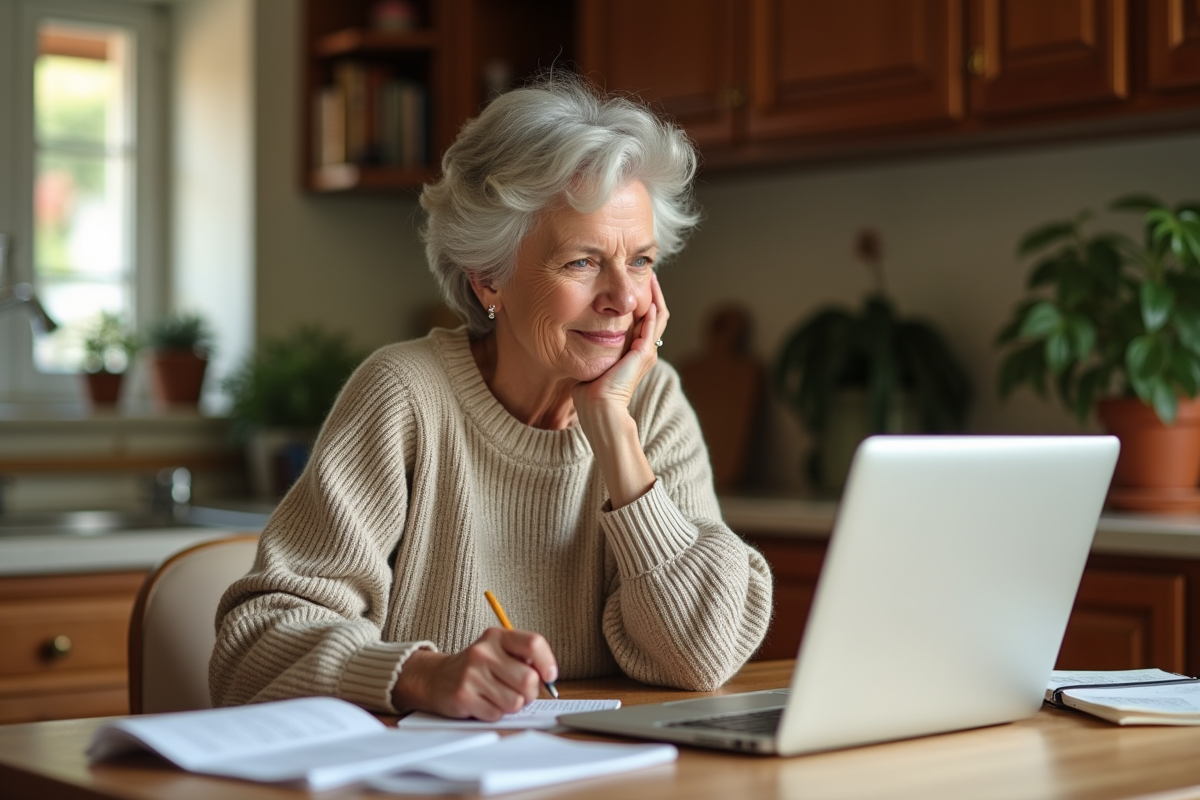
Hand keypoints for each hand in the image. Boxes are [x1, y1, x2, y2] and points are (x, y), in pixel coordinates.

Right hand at [391, 627, 557, 719]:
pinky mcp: (463, 696)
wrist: (436, 677)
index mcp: (497, 636)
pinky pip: (496, 714)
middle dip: (530, 693)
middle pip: (528, 679)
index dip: (547, 662)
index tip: (549, 676)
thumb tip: (548, 677)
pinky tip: (483, 703)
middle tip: (521, 693)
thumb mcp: (498, 651)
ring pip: (515, 702)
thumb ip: (523, 658)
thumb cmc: (477, 667)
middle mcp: (483, 652)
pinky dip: (495, 713)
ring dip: (512, 705)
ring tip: (498, 697)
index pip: (533, 643)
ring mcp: (472, 674)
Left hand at [572, 272, 668, 418]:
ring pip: (659, 315)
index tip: (633, 283)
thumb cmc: (590, 393)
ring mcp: (646, 352)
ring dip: (655, 294)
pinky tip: (646, 290)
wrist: (599, 409)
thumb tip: (575, 337)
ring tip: (650, 275)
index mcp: (634, 353)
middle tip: (647, 272)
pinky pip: (653, 323)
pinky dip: (651, 305)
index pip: (644, 321)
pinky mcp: (643, 353)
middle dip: (652, 292)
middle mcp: (645, 351)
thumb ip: (591, 349)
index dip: (642, 301)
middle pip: (656, 314)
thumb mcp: (592, 363)